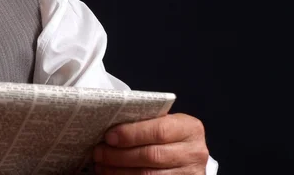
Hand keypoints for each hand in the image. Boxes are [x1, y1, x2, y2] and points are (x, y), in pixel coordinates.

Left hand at [93, 113, 208, 173]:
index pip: (158, 131)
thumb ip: (144, 122)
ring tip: (102, 166)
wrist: (187, 155)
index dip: (131, 134)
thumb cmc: (168, 135)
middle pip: (151, 155)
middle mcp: (195, 152)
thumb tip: (109, 126)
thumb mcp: (164, 123)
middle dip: (120, 155)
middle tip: (99, 153)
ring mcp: (190, 174)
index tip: (108, 137)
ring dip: (119, 171)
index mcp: (189, 128)